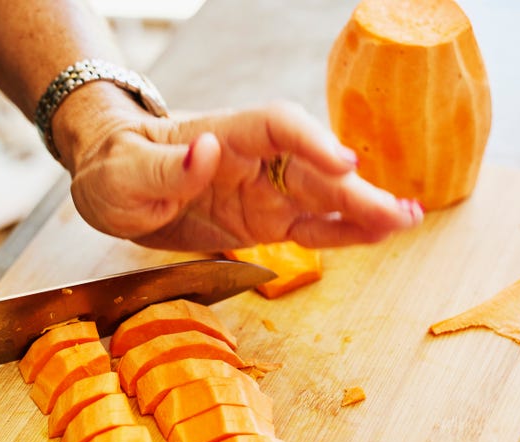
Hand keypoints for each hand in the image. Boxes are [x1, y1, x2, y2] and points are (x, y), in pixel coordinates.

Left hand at [68, 100, 423, 251]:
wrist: (111, 188)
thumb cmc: (113, 167)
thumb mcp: (124, 171)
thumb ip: (165, 166)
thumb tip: (207, 150)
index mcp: (224, 135)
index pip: (279, 127)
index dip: (314, 142)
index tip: (344, 165)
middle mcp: (252, 160)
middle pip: (314, 168)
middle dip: (357, 190)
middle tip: (400, 213)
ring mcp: (261, 191)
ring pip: (323, 199)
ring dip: (364, 211)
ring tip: (407, 222)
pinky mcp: (262, 221)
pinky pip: (309, 227)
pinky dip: (343, 233)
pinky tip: (377, 236)